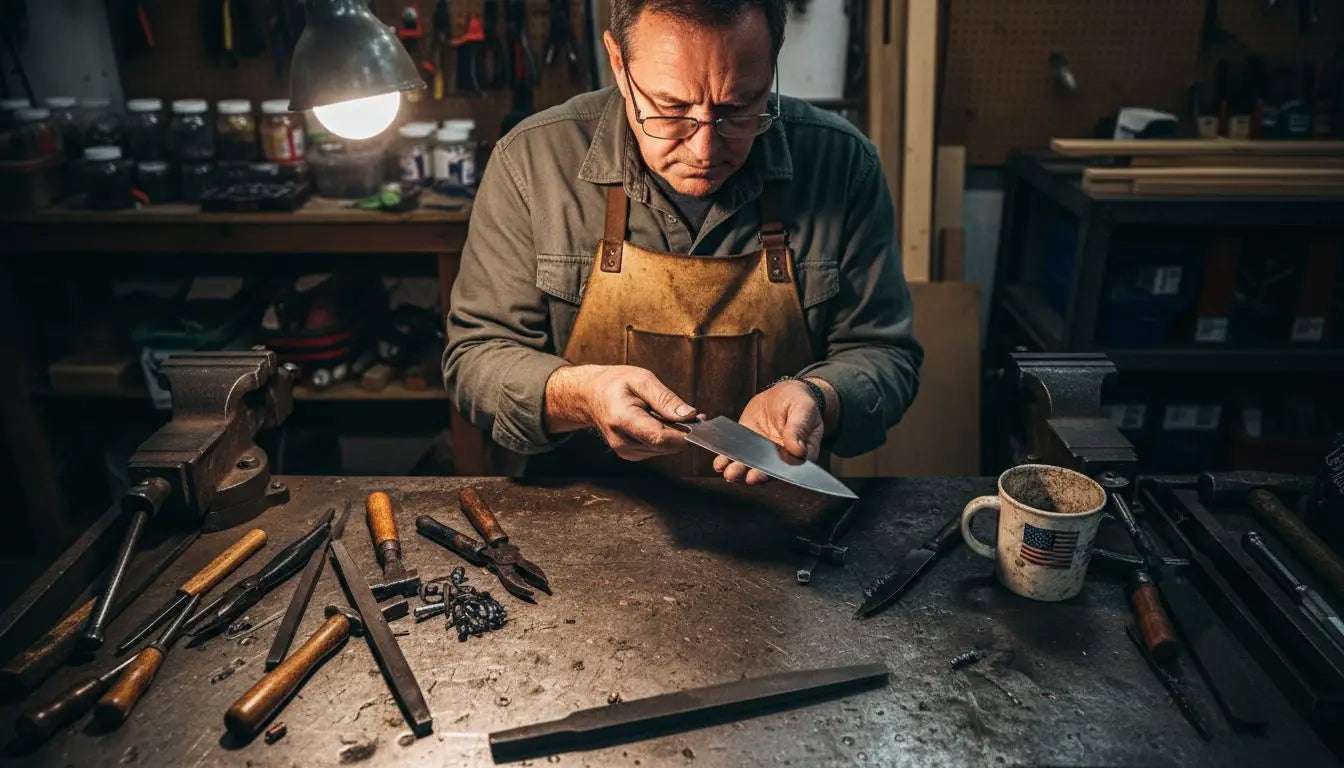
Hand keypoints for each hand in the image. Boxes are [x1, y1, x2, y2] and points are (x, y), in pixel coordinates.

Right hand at [544, 365, 694, 460]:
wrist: (590, 396)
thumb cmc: (614, 384)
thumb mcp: (641, 380)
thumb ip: (666, 399)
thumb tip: (689, 415)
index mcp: (623, 420)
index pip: (660, 438)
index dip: (684, 433)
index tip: (698, 422)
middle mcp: (623, 442)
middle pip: (666, 446)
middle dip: (683, 431)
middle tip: (689, 412)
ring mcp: (626, 451)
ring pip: (665, 449)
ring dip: (674, 434)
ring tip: (668, 413)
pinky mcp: (631, 455)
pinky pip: (658, 449)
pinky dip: (665, 437)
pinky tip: (659, 422)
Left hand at [714, 380, 822, 483]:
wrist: (784, 392)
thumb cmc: (800, 400)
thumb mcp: (803, 409)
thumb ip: (799, 428)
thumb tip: (799, 450)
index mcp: (800, 452)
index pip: (789, 468)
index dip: (774, 473)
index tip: (760, 475)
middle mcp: (780, 456)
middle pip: (766, 470)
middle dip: (754, 474)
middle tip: (743, 476)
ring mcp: (762, 451)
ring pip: (749, 464)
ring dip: (738, 470)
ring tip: (728, 472)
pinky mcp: (747, 442)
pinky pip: (736, 451)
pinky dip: (726, 457)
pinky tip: (720, 462)